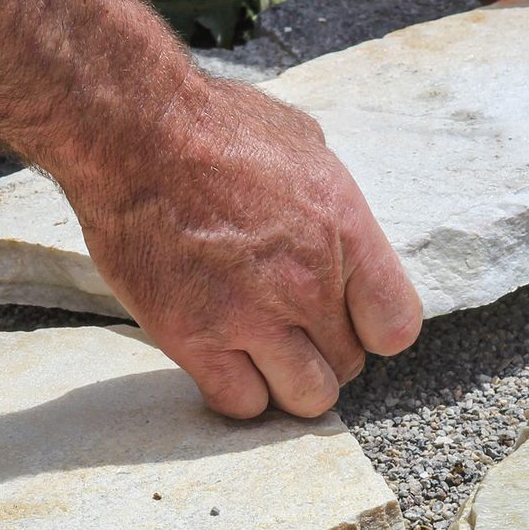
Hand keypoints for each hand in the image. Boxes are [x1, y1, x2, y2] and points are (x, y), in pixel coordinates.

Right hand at [67, 76, 422, 418]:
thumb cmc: (212, 126)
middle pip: (348, 366)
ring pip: (305, 397)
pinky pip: (240, 403)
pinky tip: (223, 360)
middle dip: (324, 352)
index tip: (350, 319)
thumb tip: (336, 227)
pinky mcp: (194, 340)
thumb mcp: (303, 146)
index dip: (373, 329)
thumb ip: (330, 203)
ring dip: (288, 382)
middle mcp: (307, 284)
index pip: (396, 326)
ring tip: (263, 355)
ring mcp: (251, 318)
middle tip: (293, 330)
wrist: (132, 134)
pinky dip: (237, 392)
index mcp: (344, 233)